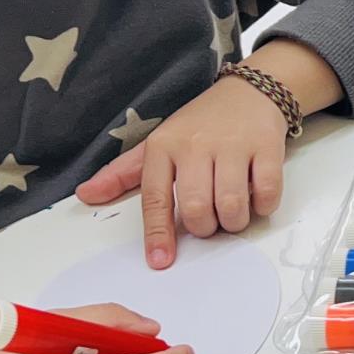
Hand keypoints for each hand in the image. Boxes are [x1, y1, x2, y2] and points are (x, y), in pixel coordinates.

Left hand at [78, 40, 341, 266]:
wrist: (249, 91)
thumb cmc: (199, 125)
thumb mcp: (159, 143)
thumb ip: (123, 173)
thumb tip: (86, 195)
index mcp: (164, 147)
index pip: (155, 197)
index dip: (158, 233)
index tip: (160, 262)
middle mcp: (196, 145)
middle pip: (197, 208)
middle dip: (205, 227)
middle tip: (210, 220)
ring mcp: (233, 145)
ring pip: (232, 205)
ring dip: (234, 221)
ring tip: (233, 211)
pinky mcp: (267, 146)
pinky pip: (267, 193)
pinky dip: (263, 207)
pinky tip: (256, 198)